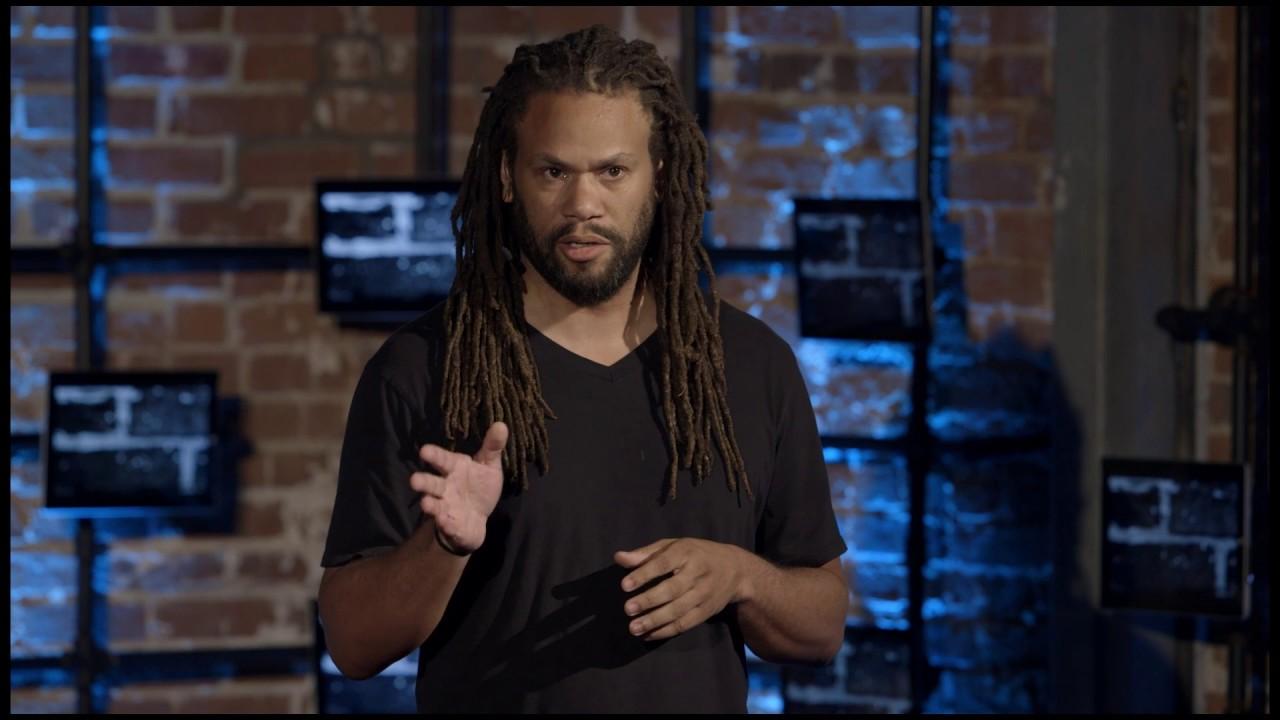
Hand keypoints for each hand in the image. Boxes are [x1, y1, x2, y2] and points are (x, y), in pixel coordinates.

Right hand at [410, 422, 507, 554]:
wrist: (478, 518)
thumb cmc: (480, 486)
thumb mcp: (489, 467)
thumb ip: (492, 448)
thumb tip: (502, 424)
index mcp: (454, 469)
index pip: (442, 460)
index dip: (434, 455)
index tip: (424, 450)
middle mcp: (445, 487)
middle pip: (431, 484)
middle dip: (423, 482)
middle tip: (413, 480)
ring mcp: (446, 507)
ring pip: (434, 505)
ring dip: (430, 505)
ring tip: (426, 504)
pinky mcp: (451, 525)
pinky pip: (447, 525)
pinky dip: (447, 524)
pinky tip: (446, 523)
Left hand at [613, 538, 750, 640]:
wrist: (736, 570)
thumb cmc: (696, 554)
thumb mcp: (674, 545)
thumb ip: (646, 554)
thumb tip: (619, 557)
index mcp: (687, 552)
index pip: (663, 563)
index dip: (644, 574)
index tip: (624, 585)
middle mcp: (697, 573)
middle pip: (672, 589)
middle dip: (649, 600)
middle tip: (628, 608)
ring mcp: (704, 594)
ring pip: (678, 610)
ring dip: (655, 620)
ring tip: (634, 627)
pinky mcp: (706, 612)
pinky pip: (685, 624)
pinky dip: (666, 631)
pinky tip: (648, 634)